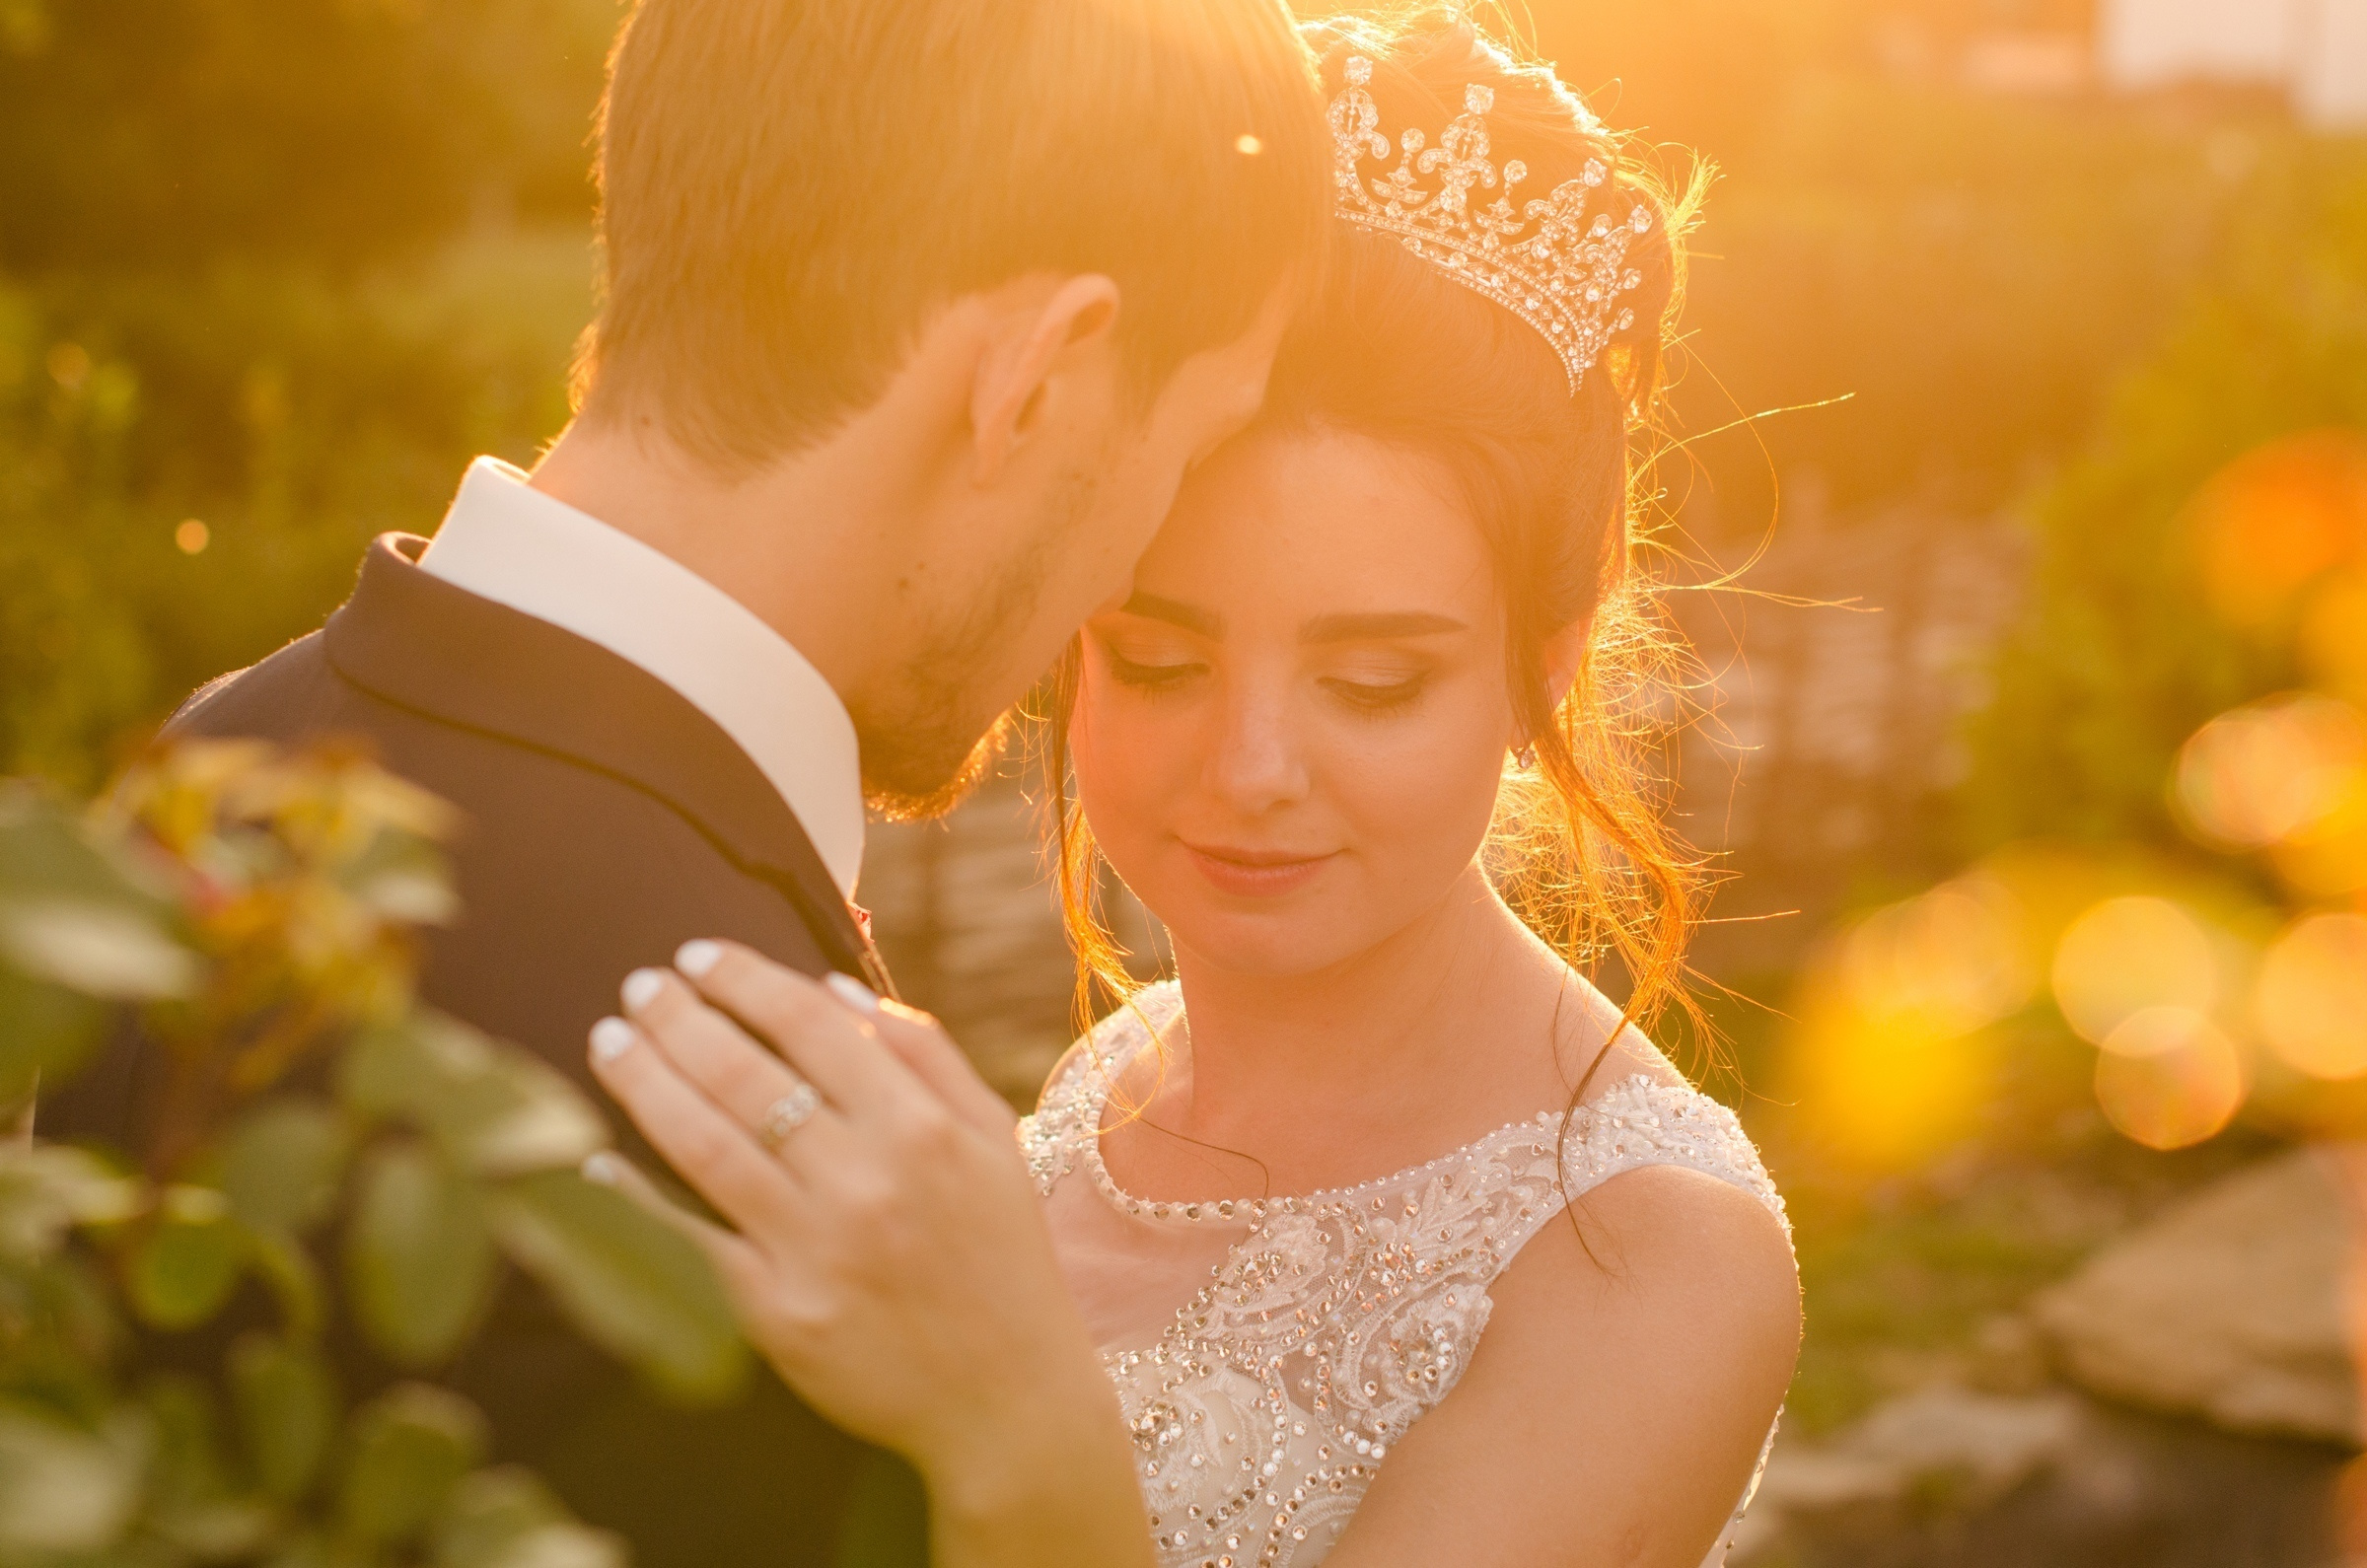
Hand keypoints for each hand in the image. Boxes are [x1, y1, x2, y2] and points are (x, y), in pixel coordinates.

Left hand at [584, 941, 1151, 1567]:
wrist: (1007, 1397)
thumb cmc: (1000, 1257)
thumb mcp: (991, 1139)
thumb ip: (927, 1055)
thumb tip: (838, 991)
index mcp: (920, 1127)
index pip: (811, 1025)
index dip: (745, 981)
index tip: (697, 957)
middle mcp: (866, 1180)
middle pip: (746, 1075)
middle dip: (677, 1019)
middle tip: (635, 988)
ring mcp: (818, 1249)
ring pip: (706, 1146)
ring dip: (645, 1084)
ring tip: (609, 1043)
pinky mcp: (779, 1314)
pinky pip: (692, 1239)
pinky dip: (638, 1195)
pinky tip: (599, 1158)